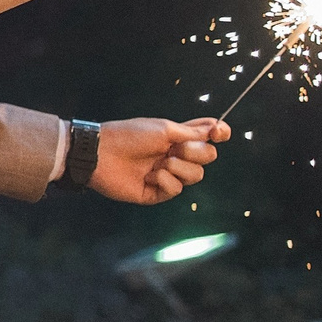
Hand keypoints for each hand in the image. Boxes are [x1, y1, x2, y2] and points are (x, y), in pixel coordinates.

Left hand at [88, 117, 228, 204]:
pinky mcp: (156, 192)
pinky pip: (176, 190)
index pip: (207, 136)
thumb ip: (192, 133)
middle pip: (207, 158)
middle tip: (176, 149)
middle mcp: (175, 155)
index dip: (218, 134)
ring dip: (179, 168)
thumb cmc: (130, 136)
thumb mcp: (164, 129)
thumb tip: (218, 130)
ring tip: (159, 164)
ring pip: (195, 176)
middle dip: (196, 153)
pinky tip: (149, 176)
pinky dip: (165, 181)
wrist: (101, 153)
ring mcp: (167, 174)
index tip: (220, 134)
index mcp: (177, 137)